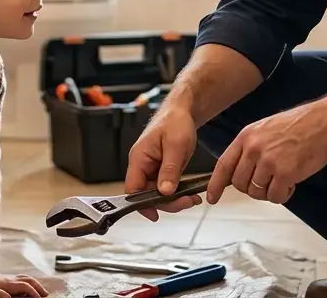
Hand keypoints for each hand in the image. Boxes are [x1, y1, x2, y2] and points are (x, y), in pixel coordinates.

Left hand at [0, 274, 47, 297]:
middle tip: (46, 294)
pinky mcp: (9, 277)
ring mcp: (11, 277)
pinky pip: (24, 277)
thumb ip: (0, 296)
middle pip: (30, 281)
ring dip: (36, 283)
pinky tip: (31, 284)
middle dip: (39, 287)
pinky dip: (30, 280)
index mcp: (10, 284)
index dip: (33, 293)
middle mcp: (13, 279)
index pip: (26, 287)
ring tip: (41, 290)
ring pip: (28, 278)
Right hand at [124, 105, 203, 220]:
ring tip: (193, 199)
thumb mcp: (176, 145)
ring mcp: (151, 168)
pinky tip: (191, 194)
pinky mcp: (161, 170)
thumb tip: (164, 192)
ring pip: (157, 193)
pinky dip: (177, 193)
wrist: (182, 111)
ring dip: (174, 199)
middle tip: (188, 202)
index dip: (141, 204)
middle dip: (166, 203)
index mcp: (139, 158)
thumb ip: (169, 169)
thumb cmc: (175, 122)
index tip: (155, 215)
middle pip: (146, 194)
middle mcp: (142, 165)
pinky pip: (165, 187)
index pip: (132, 188)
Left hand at [206, 99, 326, 204]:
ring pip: (256, 192)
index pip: (223, 165)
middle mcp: (253, 149)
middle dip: (252, 189)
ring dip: (269, 192)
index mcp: (246, 137)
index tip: (212, 198)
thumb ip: (250, 148)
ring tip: (283, 179)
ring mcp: (268, 161)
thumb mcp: (265, 129)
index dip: (215, 184)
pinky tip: (292, 182)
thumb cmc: (300, 125)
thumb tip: (241, 171)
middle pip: (239, 184)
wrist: (325, 122)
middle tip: (268, 182)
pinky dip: (283, 195)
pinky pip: (275, 197)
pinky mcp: (285, 173)